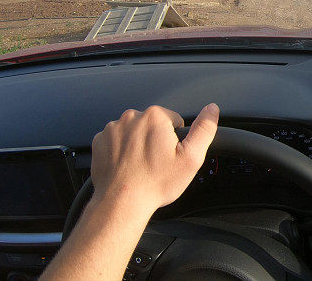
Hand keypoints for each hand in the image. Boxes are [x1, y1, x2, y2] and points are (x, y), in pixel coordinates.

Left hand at [90, 104, 219, 212]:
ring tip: (141, 166)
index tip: (169, 155)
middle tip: (156, 162)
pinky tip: (127, 166)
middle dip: (156, 140)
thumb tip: (212, 109)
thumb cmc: (156, 182)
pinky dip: (122, 151)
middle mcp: (131, 117)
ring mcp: (112, 129)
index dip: (175, 139)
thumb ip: (204, 129)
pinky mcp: (99, 141)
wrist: (121, 202)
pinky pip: (116, 140)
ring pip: (134, 132)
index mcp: (154, 117)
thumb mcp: (191, 158)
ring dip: (138, 144)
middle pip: (152, 124)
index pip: (173, 120)